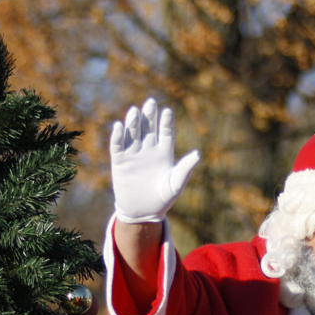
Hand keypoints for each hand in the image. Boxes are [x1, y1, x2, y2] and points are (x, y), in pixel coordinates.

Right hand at [110, 98, 199, 223]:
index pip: (166, 132)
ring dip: (133, 122)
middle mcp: (149, 149)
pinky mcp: (120, 161)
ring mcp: (134, 154)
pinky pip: (117, 146)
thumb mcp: (176, 184)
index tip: (167, 111)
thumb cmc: (163, 199)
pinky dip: (117, 136)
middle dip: (149, 115)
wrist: (143, 212)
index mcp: (164, 152)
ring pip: (133, 133)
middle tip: (150, 103)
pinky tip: (119, 127)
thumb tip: (197, 154)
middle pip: (149, 127)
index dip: (166, 122)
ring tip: (135, 111)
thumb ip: (185, 169)